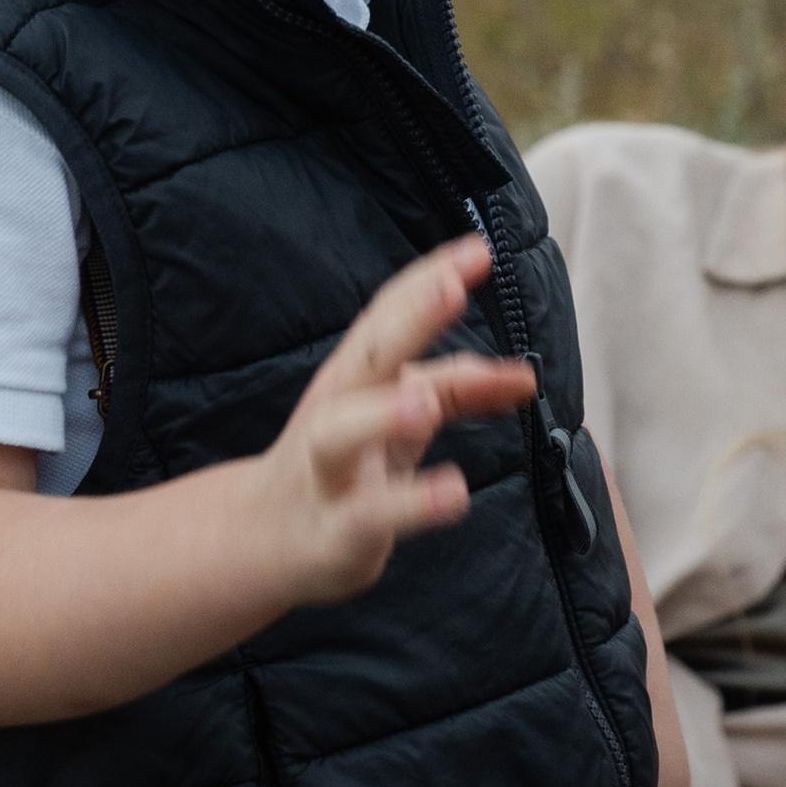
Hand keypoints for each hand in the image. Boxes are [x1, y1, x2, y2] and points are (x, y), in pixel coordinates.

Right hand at [253, 237, 535, 604]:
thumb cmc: (342, 466)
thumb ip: (458, 391)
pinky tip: (453, 493)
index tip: (478, 249)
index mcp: (355, 375)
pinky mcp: (337, 527)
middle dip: (408, 319)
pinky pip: (372, 513)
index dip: (430, 278)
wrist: (262, 537)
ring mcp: (329, 469)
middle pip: (368, 355)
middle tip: (452, 287)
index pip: (390, 316)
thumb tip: (523, 375)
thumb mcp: (398, 418)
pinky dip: (412, 503)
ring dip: (383, 413)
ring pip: (344, 432)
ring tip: (424, 403)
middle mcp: (336, 410)